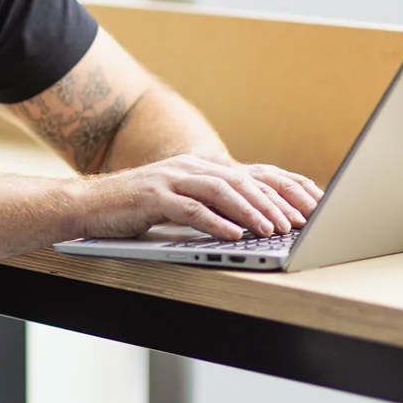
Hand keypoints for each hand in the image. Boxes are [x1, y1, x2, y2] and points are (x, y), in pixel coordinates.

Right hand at [74, 154, 324, 240]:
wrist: (87, 205)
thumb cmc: (136, 210)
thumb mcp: (180, 202)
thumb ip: (212, 205)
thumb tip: (254, 223)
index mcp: (202, 167)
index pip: (254, 174)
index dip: (286, 187)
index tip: (314, 206)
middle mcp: (190, 167)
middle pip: (243, 180)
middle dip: (275, 202)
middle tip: (300, 223)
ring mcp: (170, 179)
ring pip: (220, 191)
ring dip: (250, 211)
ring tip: (272, 230)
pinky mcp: (152, 197)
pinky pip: (189, 209)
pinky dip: (214, 222)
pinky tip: (233, 235)